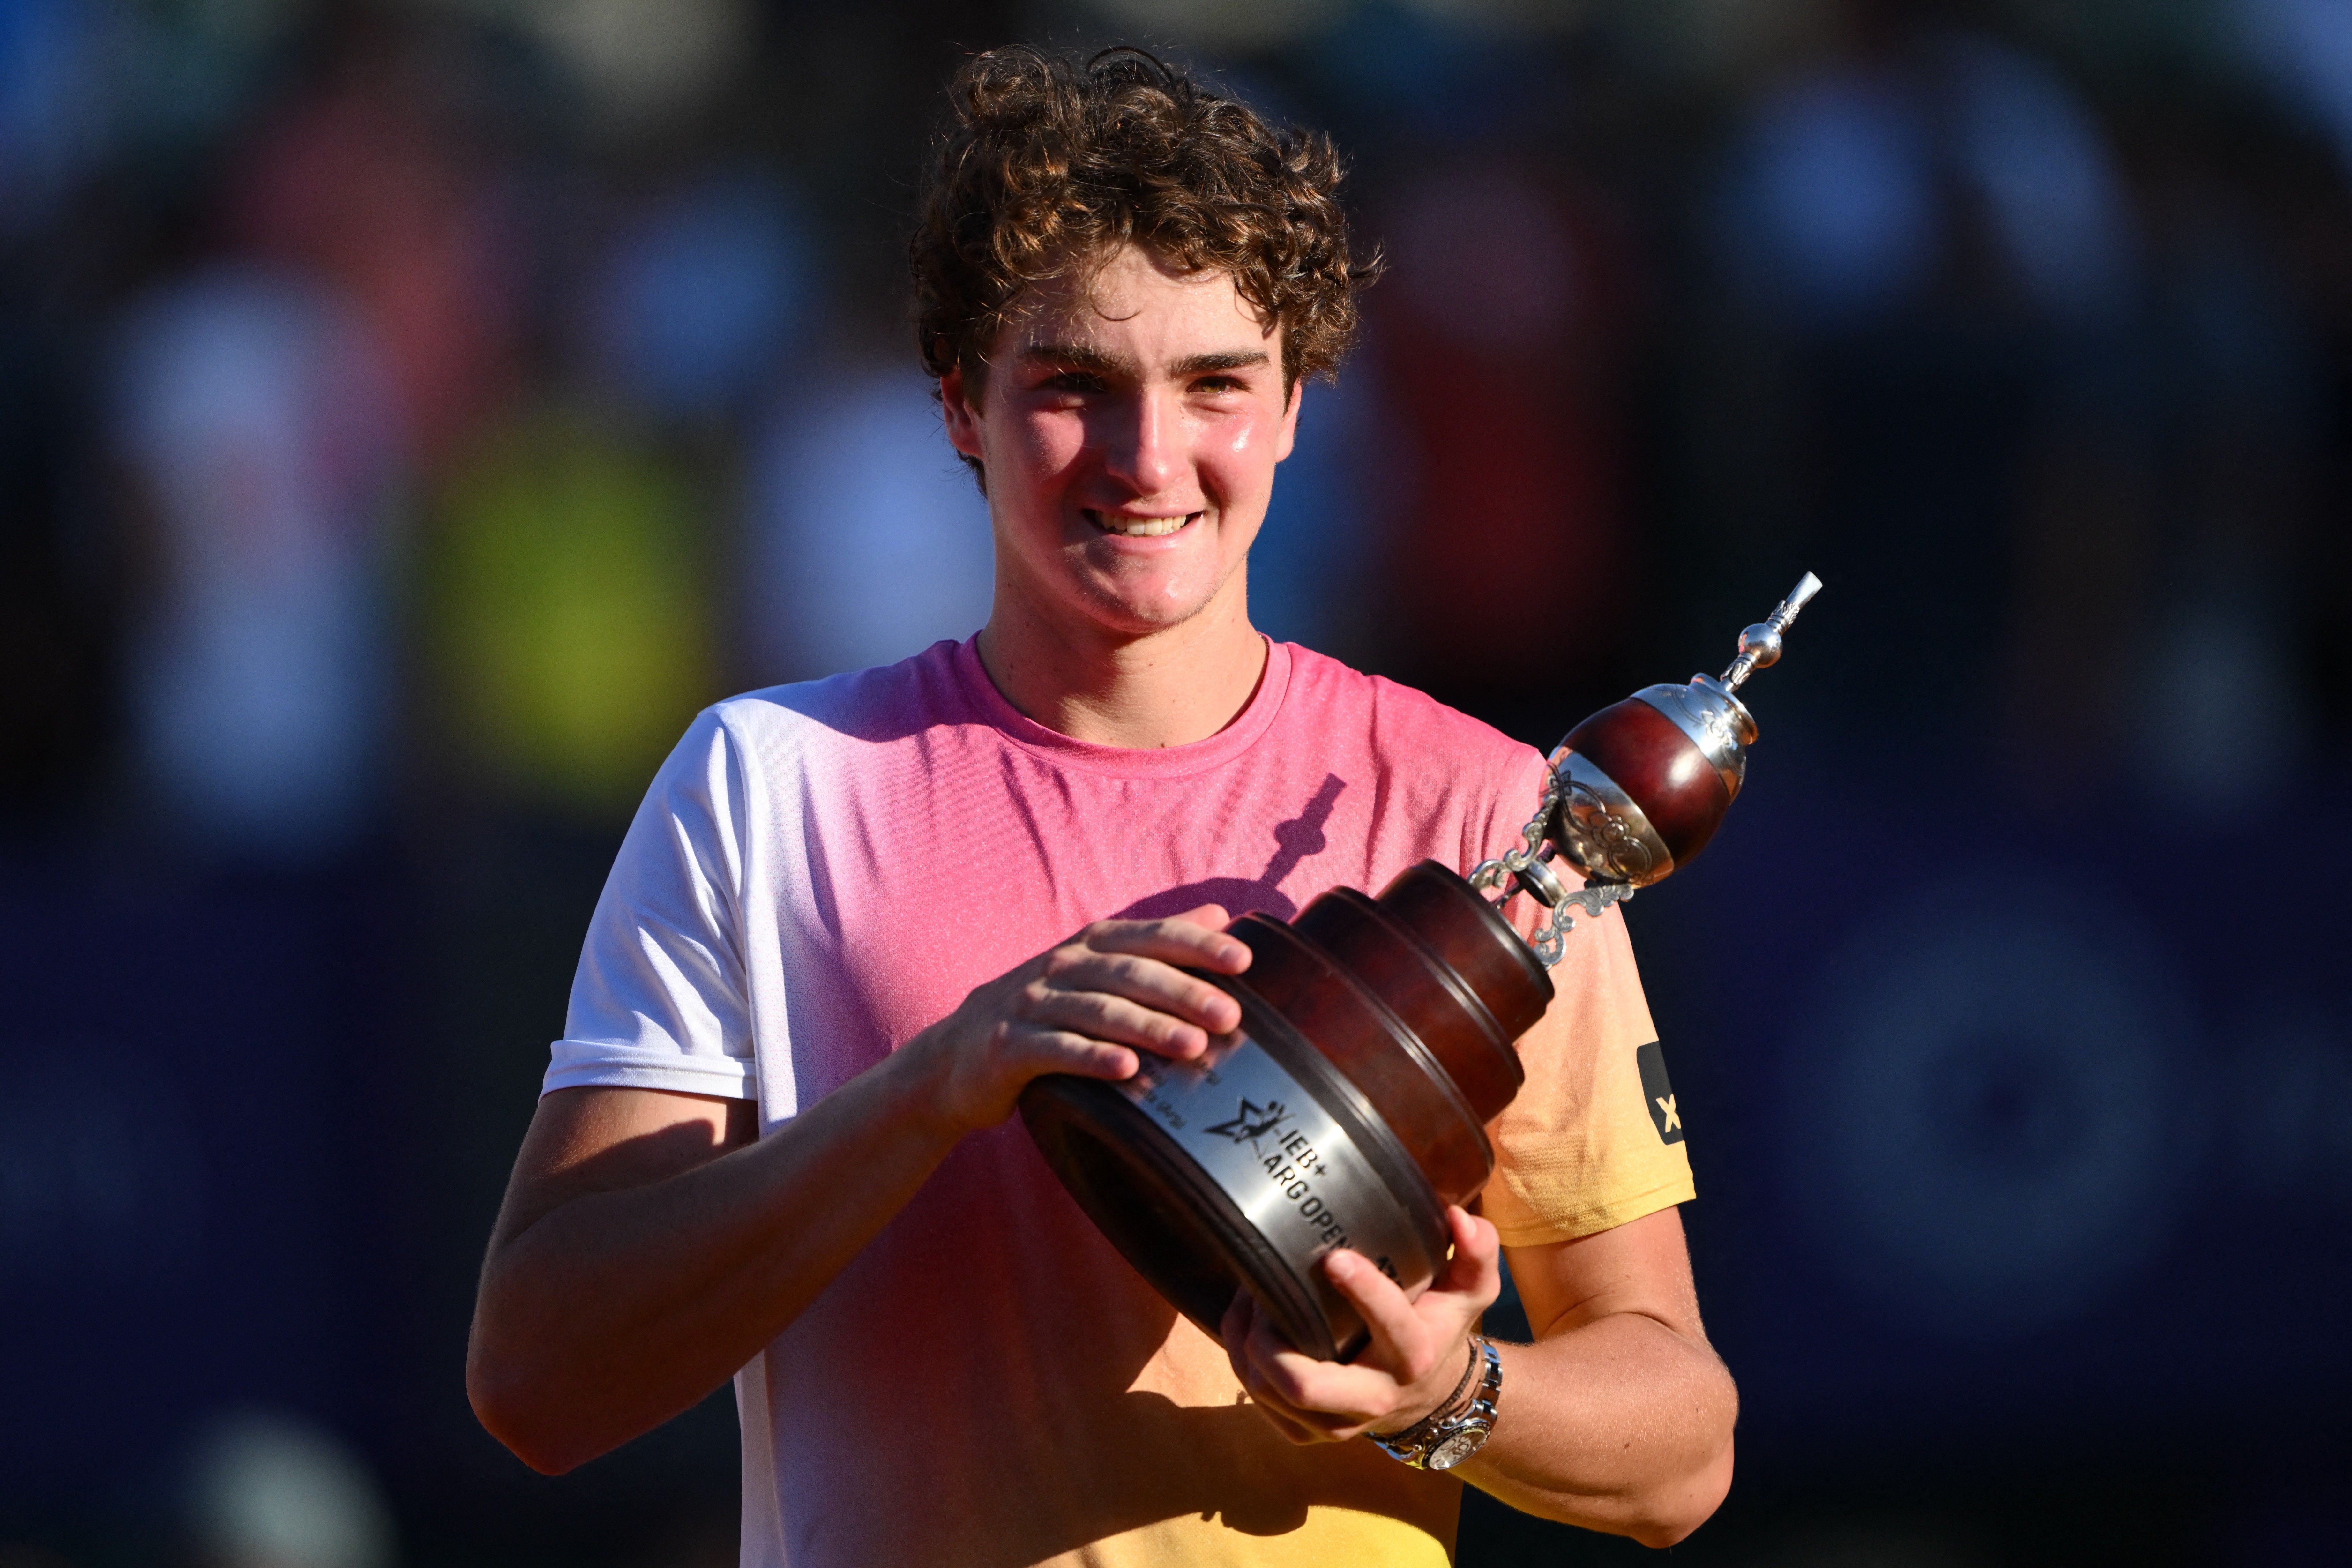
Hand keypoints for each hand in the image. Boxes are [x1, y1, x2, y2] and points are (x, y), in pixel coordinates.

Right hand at [906, 904, 1250, 1134]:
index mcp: (1089, 946)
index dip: (1196, 945)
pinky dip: (1092, 1059)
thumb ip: (1155, 943)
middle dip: (1182, 993)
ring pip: (1098, 1012)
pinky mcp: (1009, 1047)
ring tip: (1192, 1046)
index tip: (1242, 961)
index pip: (1150, 937)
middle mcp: (1062, 967)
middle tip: (1228, 1016)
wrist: (956, 1056)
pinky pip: (1056, 1051)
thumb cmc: (1044, 1010)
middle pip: (1130, 975)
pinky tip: (1126, 1070)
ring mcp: (1032, 1005)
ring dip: (1148, 1028)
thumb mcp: (1095, 968)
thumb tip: (1221, 914)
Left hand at [1221, 1206, 1501, 1444]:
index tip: (1333, 1257)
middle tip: (1261, 1293)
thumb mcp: (1470, 1289)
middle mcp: (1374, 1398)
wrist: (1430, 1396)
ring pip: (1271, 1393)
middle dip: (1270, 1340)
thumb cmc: (1440, 1326)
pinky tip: (1245, 1327)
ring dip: (1247, 1343)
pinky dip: (1242, 1363)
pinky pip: (1260, 1404)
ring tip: (1247, 1298)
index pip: (1391, 1328)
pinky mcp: (1308, 1432)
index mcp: (1414, 1357)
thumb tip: (1459, 1216)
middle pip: (1307, 1386)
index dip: (1364, 1292)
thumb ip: (1476, 1251)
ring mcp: (1337, 1423)